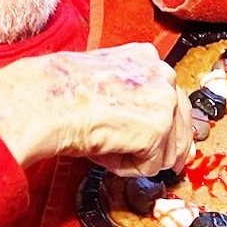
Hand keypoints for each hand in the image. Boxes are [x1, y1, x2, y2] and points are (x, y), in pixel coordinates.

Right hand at [0, 44, 191, 175]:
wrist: (46, 101)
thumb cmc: (59, 92)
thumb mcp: (102, 83)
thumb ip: (129, 99)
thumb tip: (144, 130)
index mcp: (147, 57)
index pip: (170, 98)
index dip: (162, 126)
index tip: (149, 140)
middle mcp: (163, 74)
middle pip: (180, 126)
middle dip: (163, 149)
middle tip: (143, 161)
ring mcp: (164, 101)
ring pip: (166, 151)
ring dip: (136, 158)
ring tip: (105, 147)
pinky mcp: (158, 129)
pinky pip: (149, 167)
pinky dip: (125, 168)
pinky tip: (104, 151)